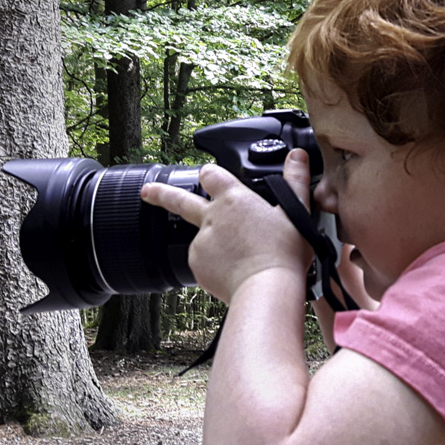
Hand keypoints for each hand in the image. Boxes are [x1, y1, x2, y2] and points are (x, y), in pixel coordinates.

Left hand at [141, 149, 313, 302]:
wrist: (267, 288)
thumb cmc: (283, 253)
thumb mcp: (296, 212)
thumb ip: (295, 180)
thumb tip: (297, 156)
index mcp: (234, 199)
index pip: (211, 174)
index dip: (210, 172)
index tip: (207, 174)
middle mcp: (211, 217)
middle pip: (179, 200)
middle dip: (160, 194)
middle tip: (147, 192)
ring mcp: (201, 242)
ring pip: (201, 237)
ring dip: (212, 243)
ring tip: (241, 257)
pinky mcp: (197, 265)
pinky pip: (203, 262)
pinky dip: (215, 265)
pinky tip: (235, 270)